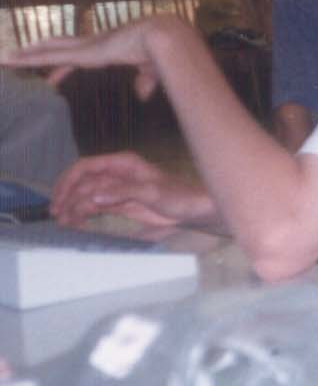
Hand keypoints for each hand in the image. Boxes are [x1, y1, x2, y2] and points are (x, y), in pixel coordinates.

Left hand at [1, 15, 186, 99]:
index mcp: (107, 47)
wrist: (163, 39)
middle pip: (57, 47)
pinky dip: (27, 59)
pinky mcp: (81, 53)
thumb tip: (142, 94)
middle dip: (38, 54)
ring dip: (24, 55)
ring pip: (46, 50)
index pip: (79, 55)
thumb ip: (144, 81)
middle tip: (18, 59)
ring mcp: (84, 48)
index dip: (64, 64)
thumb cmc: (161, 53)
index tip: (52, 76)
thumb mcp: (151, 71)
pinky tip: (10, 60)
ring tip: (4, 59)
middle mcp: (91, 44)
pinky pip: (47, 57)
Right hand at [50, 151, 215, 227]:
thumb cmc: (178, 196)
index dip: (69, 180)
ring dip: (72, 206)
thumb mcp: (151, 192)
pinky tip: (73, 222)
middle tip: (57, 213)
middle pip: (82, 182)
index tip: (59, 197)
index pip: (86, 167)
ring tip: (62, 221)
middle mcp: (116, 174)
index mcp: (123, 164)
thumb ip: (122, 192)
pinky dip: (82, 213)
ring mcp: (117, 189)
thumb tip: (92, 197)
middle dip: (67, 195)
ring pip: (86, 195)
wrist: (193, 209)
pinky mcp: (120, 203)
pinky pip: (95, 206)